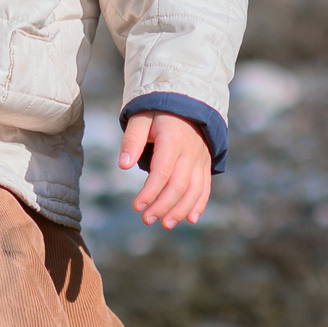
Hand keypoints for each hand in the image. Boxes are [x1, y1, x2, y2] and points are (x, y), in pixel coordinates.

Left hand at [121, 111, 210, 228]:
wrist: (187, 102)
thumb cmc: (158, 112)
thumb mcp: (140, 118)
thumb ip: (132, 140)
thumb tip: (122, 166)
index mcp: (173, 139)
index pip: (162, 171)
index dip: (150, 191)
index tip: (136, 206)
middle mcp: (190, 151)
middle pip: (179, 184)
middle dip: (163, 205)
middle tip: (147, 220)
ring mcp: (200, 159)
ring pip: (194, 189)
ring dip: (181, 210)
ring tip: (166, 224)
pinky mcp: (205, 165)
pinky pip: (205, 187)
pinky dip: (199, 204)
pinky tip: (190, 219)